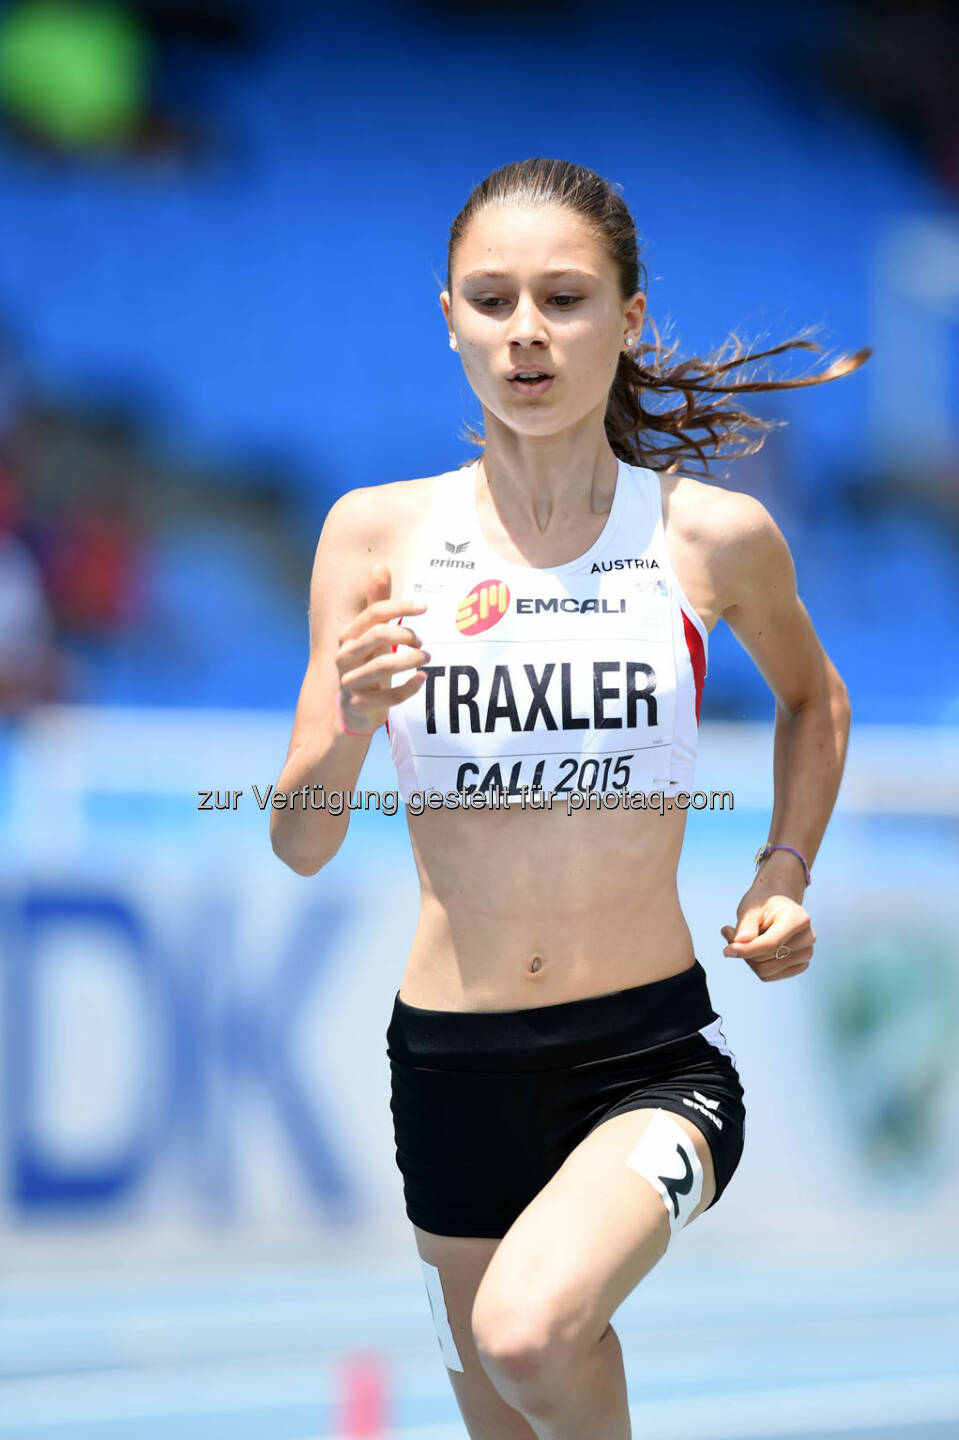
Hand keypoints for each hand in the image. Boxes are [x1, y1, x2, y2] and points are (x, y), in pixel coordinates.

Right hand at [334, 563, 428, 732]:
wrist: (353, 711)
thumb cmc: (367, 665)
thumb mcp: (371, 635)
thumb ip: (375, 604)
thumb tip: (379, 566)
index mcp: (348, 636)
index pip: (373, 614)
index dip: (399, 607)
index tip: (424, 607)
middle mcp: (345, 657)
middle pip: (376, 636)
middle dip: (405, 635)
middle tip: (422, 642)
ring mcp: (351, 682)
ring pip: (381, 667)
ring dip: (410, 660)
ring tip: (427, 658)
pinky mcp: (359, 705)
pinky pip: (388, 697)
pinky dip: (409, 687)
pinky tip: (422, 679)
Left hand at [720, 886, 815, 980]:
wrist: (776, 902)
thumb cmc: (762, 902)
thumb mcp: (750, 906)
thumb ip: (746, 924)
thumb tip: (742, 941)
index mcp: (799, 919)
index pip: (771, 944)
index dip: (746, 949)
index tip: (726, 950)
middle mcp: (808, 937)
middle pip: (767, 959)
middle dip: (744, 950)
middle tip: (731, 933)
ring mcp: (807, 953)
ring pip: (766, 971)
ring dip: (748, 958)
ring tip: (743, 939)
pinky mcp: (800, 965)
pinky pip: (769, 976)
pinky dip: (756, 965)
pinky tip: (754, 948)